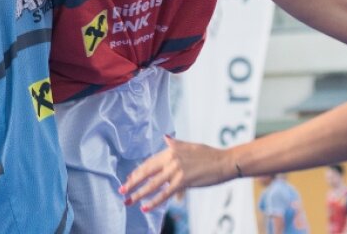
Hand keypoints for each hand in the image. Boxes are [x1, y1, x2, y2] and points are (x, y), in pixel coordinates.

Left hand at [120, 135, 234, 211]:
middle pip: (147, 172)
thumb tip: (165, 137)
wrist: (224, 161)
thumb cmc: (209, 155)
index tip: (129, 179)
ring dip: (138, 194)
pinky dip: (154, 202)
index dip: (138, 172)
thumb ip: (175, 144)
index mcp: (171, 150)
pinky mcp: (183, 181)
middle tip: (121, 189)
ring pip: (153, 184)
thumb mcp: (190, 146)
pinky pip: (165, 194)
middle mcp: (171, 158)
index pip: (150, 162)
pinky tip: (145, 207)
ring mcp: (176, 170)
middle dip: (132, 182)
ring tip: (128, 200)